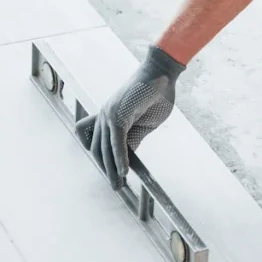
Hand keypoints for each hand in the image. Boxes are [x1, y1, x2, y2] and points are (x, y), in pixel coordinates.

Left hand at [75, 46, 184, 188]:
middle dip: (106, 170)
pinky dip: (120, 158)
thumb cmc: (156, 94)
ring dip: (111, 169)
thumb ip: (134, 137)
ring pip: (105, 148)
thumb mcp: (145, 122)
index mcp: (108, 115)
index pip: (99, 143)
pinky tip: (124, 172)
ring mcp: (109, 114)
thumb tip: (126, 156)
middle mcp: (104, 115)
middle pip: (98, 149)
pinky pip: (117, 142)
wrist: (162, 74)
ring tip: (118, 185)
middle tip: (115, 186)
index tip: (113, 176)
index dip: (104, 161)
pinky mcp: (118, 115)